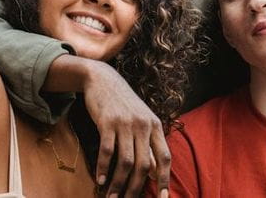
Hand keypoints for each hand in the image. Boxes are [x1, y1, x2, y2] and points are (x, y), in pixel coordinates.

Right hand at [82, 60, 169, 197]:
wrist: (103, 80)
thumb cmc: (123, 104)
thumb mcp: (141, 121)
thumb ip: (148, 145)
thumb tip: (154, 172)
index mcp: (155, 126)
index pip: (165, 157)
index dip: (164, 179)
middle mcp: (143, 125)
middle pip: (144, 165)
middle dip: (136, 188)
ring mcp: (126, 123)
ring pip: (126, 162)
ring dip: (118, 183)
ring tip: (112, 197)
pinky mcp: (108, 122)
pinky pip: (107, 151)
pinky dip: (104, 168)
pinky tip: (100, 180)